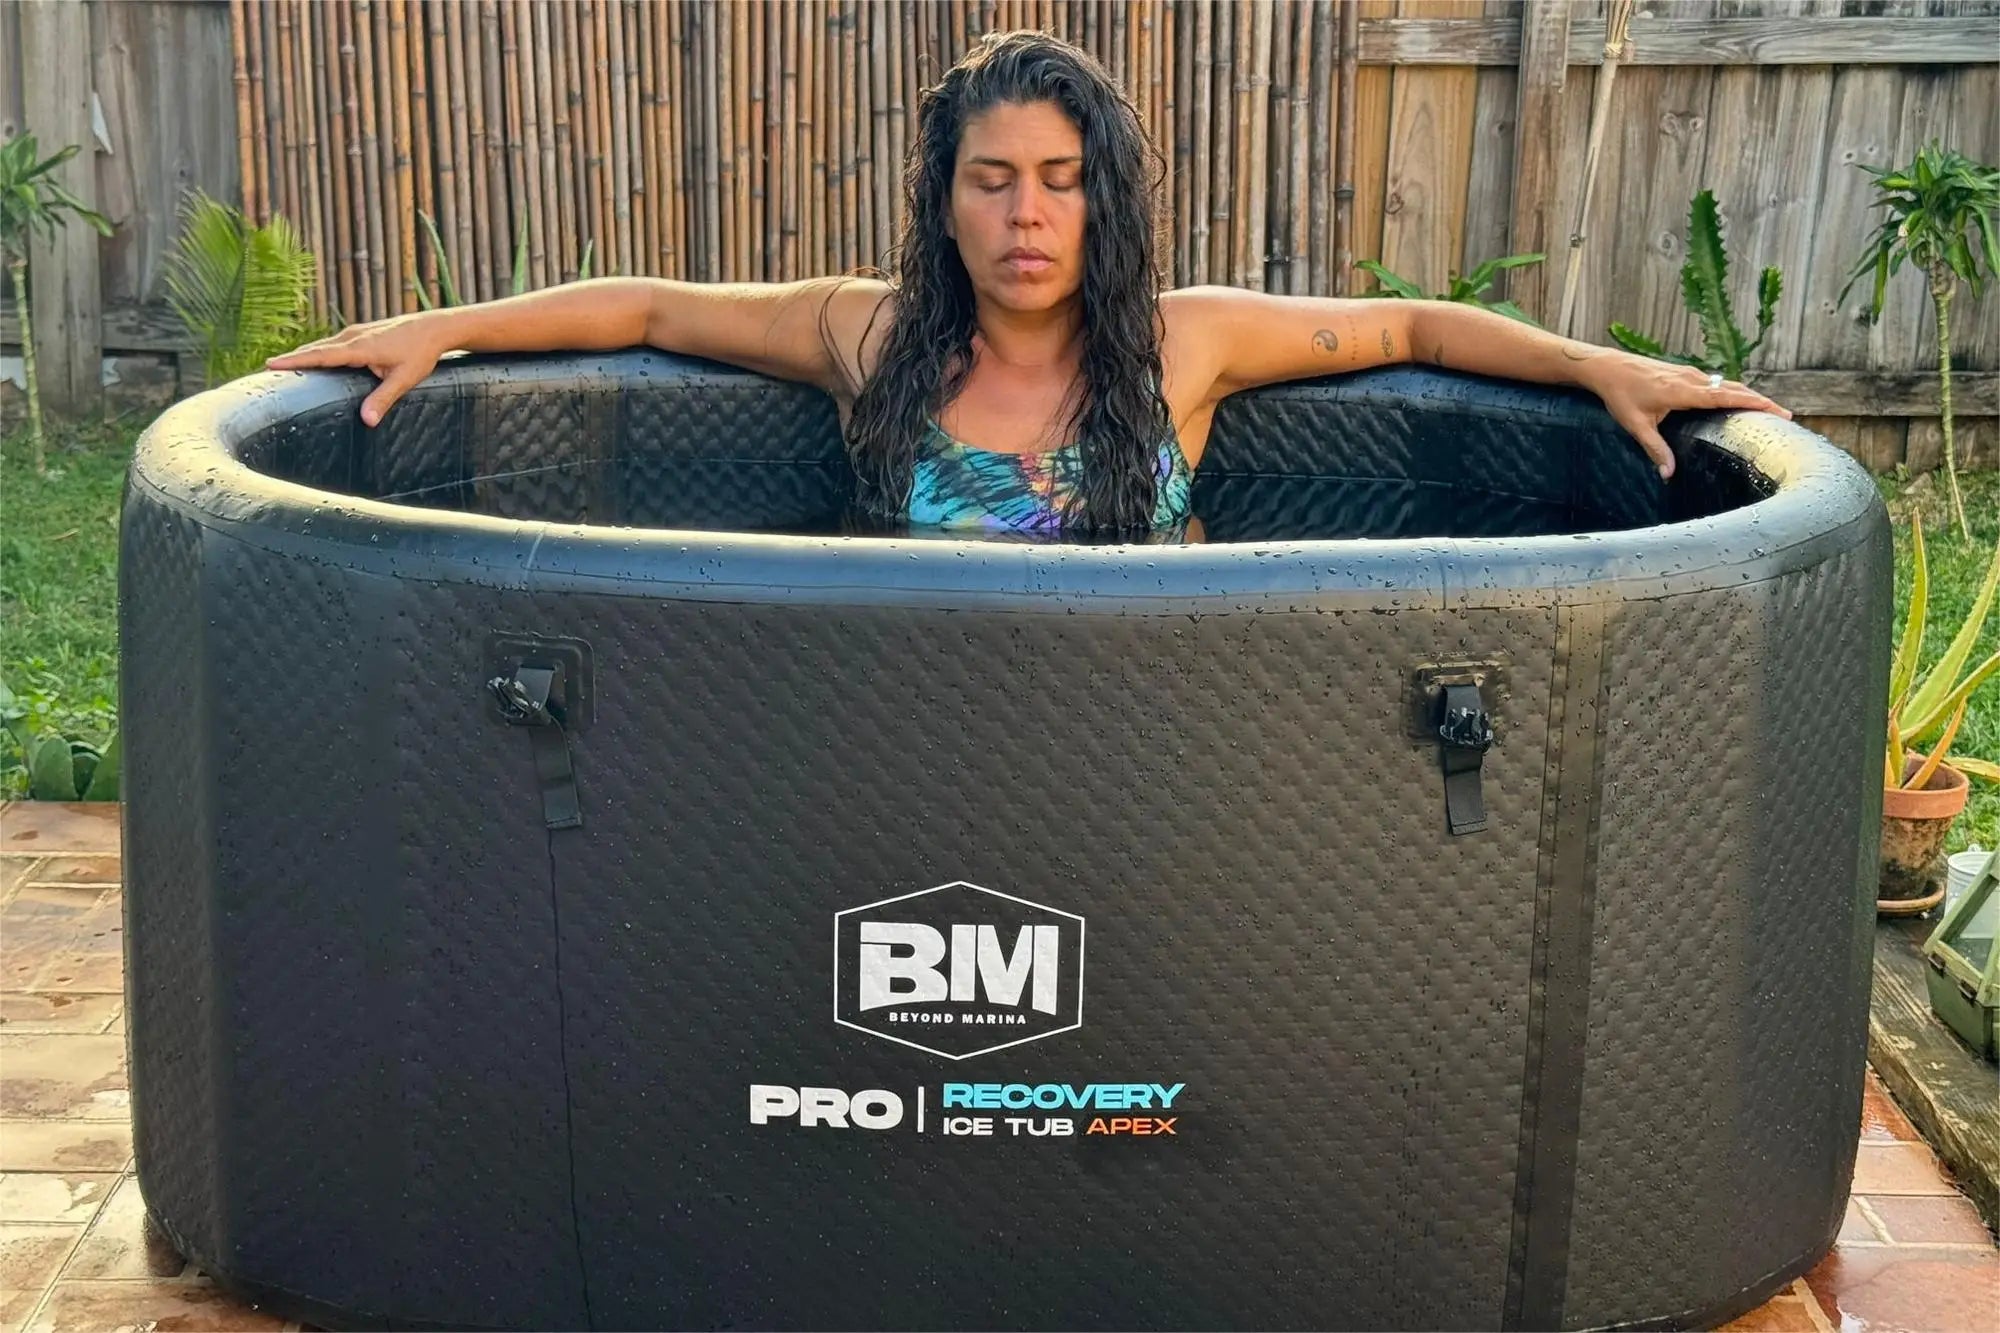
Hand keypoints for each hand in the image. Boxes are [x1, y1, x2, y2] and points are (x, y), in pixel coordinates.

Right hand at [264, 312, 455, 425]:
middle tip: (265, 371)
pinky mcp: (359, 334)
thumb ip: (384, 399)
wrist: (434, 327)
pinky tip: (310, 361)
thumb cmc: (421, 353)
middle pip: (315, 350)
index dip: (295, 361)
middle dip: (291, 359)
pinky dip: (317, 353)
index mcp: (359, 347)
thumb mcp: (404, 378)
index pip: (320, 356)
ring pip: (322, 346)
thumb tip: (367, 421)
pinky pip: (332, 345)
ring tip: (279, 367)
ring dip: (302, 355)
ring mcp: (355, 333)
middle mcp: (352, 337)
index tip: (270, 364)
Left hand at [1577, 351, 1791, 479]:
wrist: (1608, 367)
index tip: (1778, 412)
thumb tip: (1669, 475)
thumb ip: (1655, 449)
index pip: (1727, 397)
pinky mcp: (1686, 374)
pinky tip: (1739, 403)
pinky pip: (1716, 383)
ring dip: (1749, 396)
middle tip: (1786, 417)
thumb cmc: (1620, 396)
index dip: (1755, 404)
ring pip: (1727, 384)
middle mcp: (1693, 379)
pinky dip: (1733, 392)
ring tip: (1769, 412)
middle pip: (1735, 389)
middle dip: (1761, 402)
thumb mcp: (1636, 425)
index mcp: (1684, 391)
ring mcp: (1690, 374)